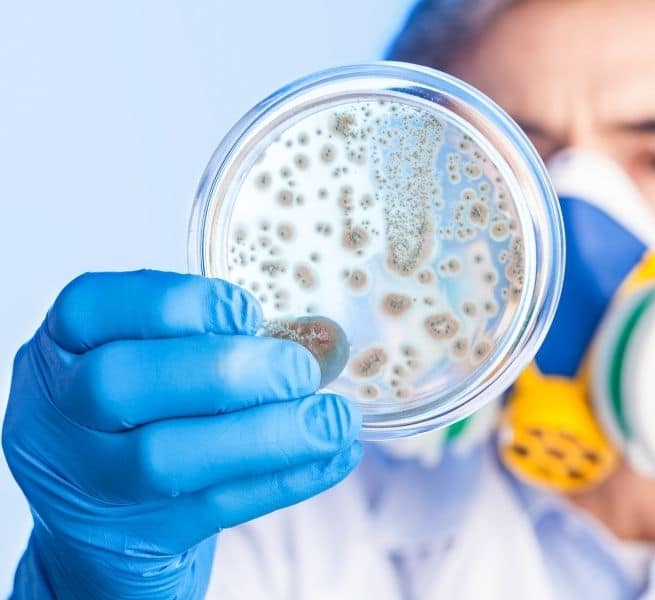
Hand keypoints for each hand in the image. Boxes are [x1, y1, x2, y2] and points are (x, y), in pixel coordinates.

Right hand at [2, 270, 361, 598]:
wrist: (100, 519)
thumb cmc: (139, 417)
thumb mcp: (151, 363)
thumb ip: (215, 340)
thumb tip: (321, 340)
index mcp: (61, 349)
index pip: (93, 307)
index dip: (180, 303)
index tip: (250, 311)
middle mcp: (61, 414)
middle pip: (120, 383)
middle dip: (223, 370)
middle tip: (300, 370)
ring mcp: (92, 482)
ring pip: (164, 459)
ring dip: (267, 434)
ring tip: (332, 420)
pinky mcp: (136, 537)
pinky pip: (216, 508)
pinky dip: (286, 478)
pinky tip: (333, 455)